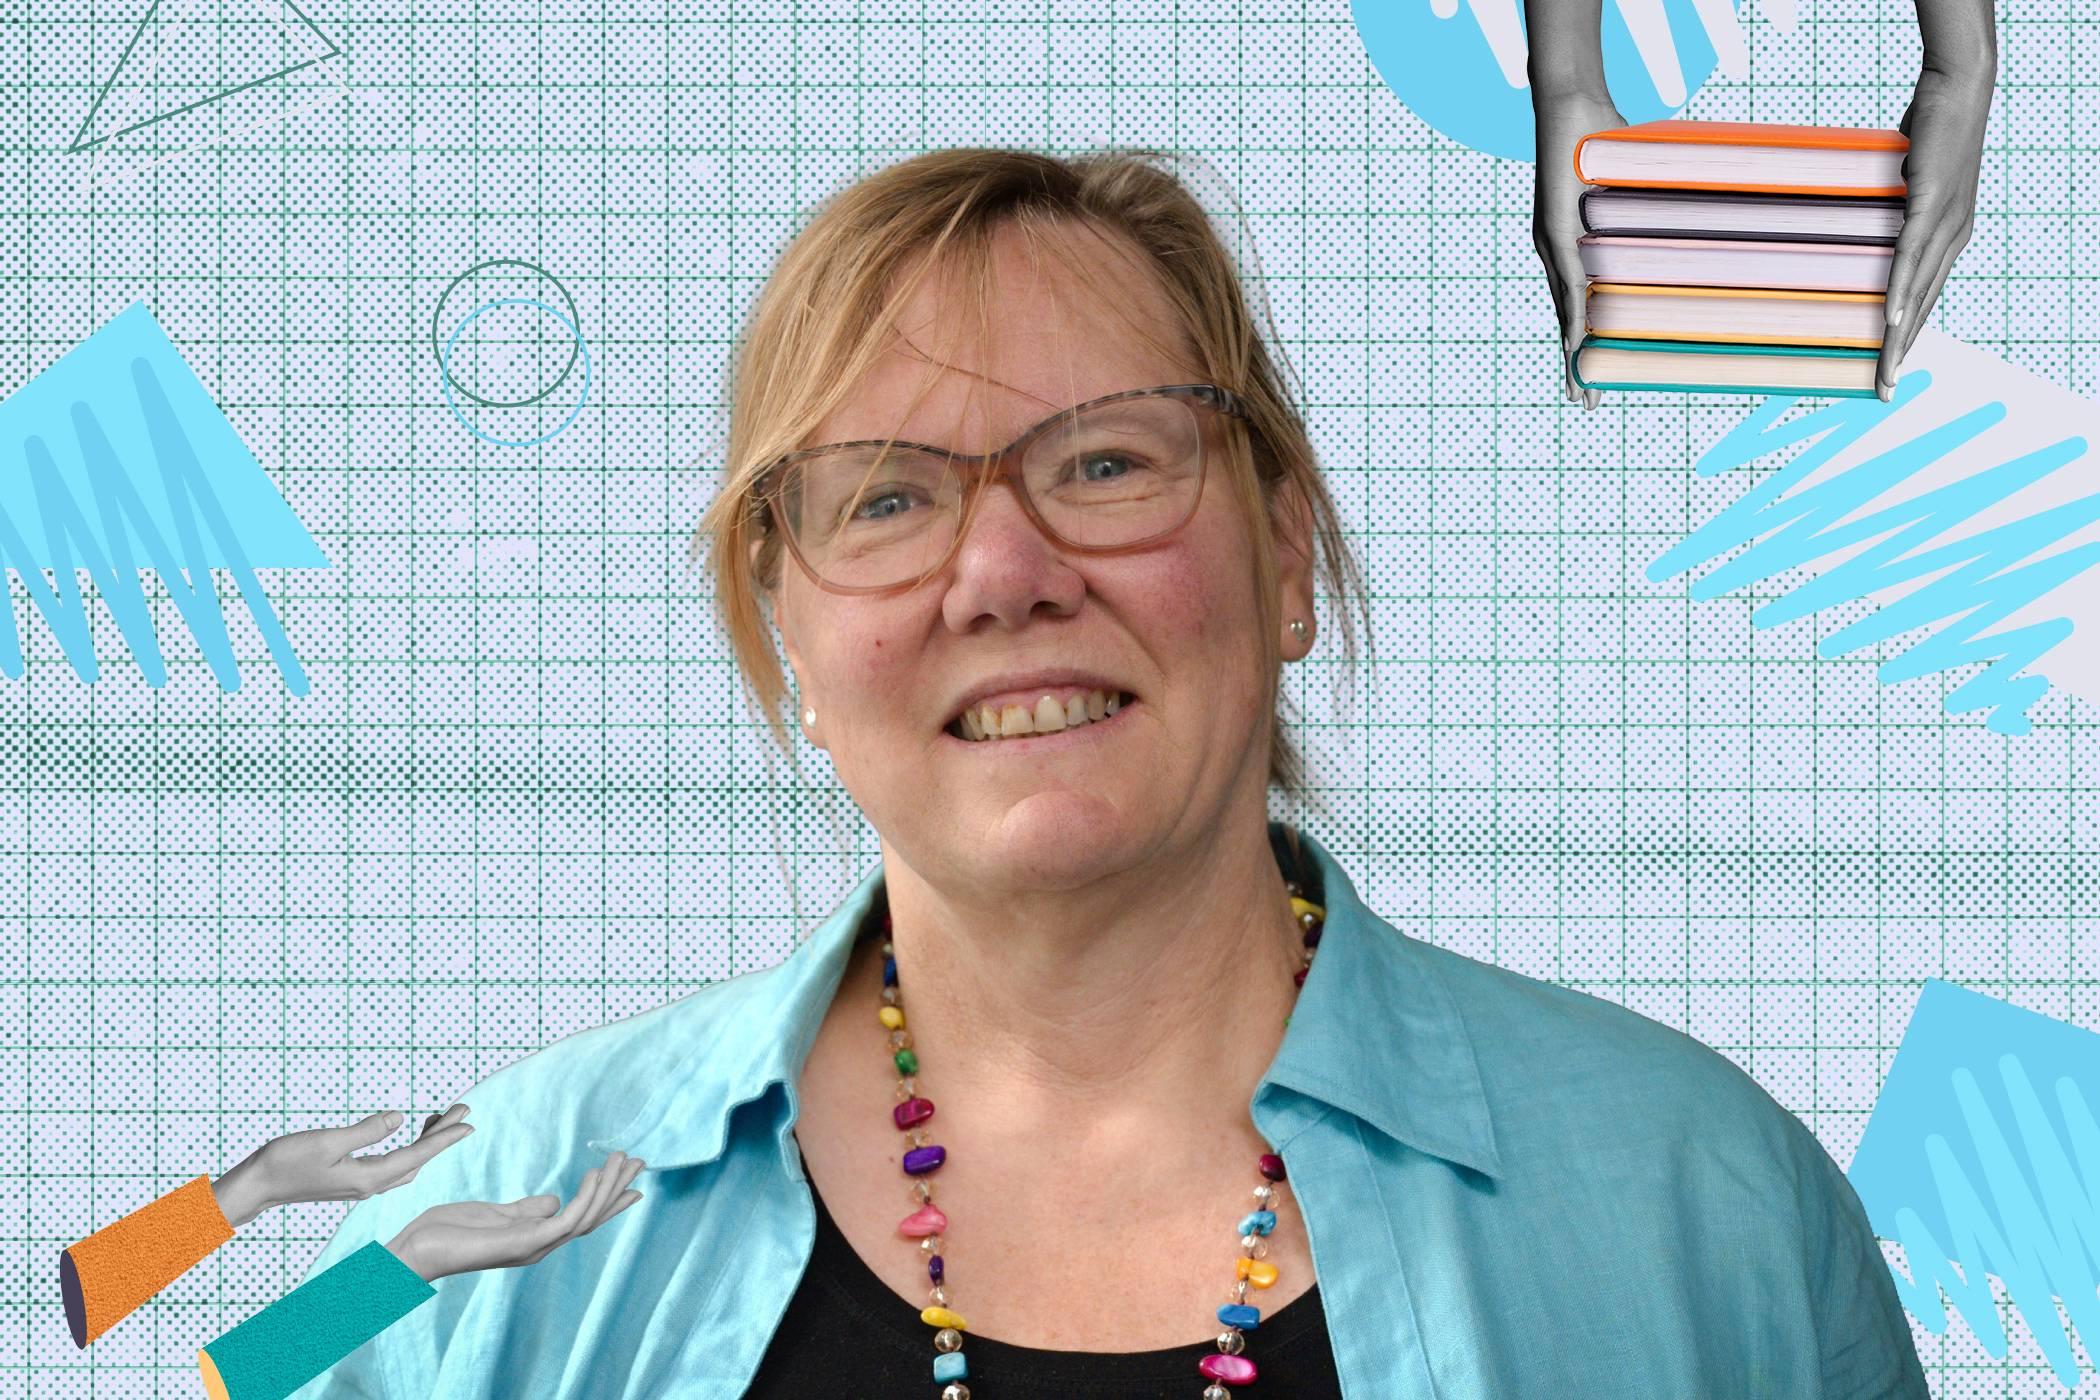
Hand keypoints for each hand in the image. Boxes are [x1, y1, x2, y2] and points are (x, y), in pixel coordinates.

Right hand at [212, 1104, 473, 1229]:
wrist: (257, 1185)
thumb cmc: (286, 1162)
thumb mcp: (329, 1142)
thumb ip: (366, 1131)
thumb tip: (401, 1118)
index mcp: (368, 1178)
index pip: (417, 1156)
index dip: (445, 1138)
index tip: (469, 1122)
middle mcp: (370, 1186)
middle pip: (418, 1160)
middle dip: (442, 1136)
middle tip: (463, 1110)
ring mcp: (360, 1185)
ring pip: (406, 1163)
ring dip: (426, 1141)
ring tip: (442, 1117)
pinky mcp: (351, 1180)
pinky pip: (390, 1164)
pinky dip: (406, 1147)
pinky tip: (408, 1134)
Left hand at [384, 1151, 645, 1282]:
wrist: (416, 1251)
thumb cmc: (448, 1233)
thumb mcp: (495, 1213)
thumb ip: (526, 1209)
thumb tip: (556, 1201)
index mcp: (535, 1238)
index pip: (582, 1217)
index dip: (609, 1199)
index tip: (634, 1181)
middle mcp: (541, 1246)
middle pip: (592, 1217)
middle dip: (617, 1190)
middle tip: (640, 1161)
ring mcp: (535, 1247)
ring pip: (585, 1217)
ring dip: (607, 1188)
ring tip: (622, 1159)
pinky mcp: (524, 1243)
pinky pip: (565, 1220)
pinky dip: (584, 1197)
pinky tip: (592, 1175)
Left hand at [1532, 89, 1625, 410]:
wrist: (1570, 104)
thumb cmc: (1598, 135)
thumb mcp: (1628, 181)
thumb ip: (1644, 200)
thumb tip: (1687, 203)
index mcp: (1567, 246)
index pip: (1575, 303)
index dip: (1581, 338)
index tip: (1588, 373)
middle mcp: (1553, 252)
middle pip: (1565, 319)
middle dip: (1574, 363)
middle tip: (1583, 403)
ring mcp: (1550, 246)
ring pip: (1562, 312)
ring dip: (1571, 352)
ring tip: (1578, 389)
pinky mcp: (1553, 233)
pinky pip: (1567, 283)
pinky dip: (1572, 313)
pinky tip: (1576, 342)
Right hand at [1877, 65, 1992, 399]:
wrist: (1957, 88)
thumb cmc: (1935, 127)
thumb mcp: (1914, 175)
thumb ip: (1900, 199)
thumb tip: (1881, 207)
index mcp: (1951, 234)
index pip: (1927, 295)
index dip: (1909, 335)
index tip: (1890, 367)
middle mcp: (1954, 236)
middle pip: (1924, 306)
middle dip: (1903, 352)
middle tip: (1885, 391)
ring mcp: (1946, 222)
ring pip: (1918, 291)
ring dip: (1900, 336)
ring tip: (1885, 370)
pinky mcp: (1931, 205)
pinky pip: (1909, 258)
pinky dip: (1900, 291)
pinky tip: (1891, 320)